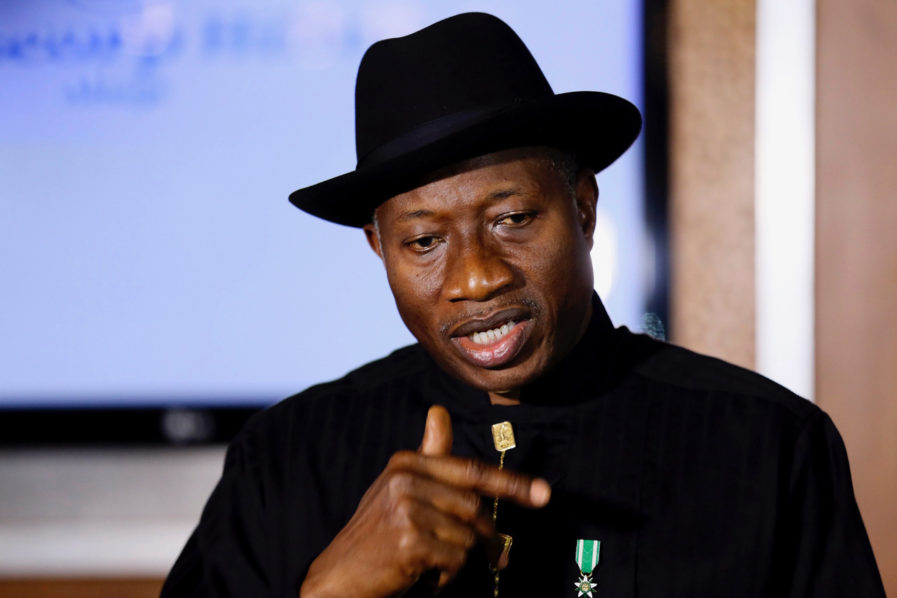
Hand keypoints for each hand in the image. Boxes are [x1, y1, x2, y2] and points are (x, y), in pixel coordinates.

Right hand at [299, 405, 550, 597]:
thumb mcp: (400, 489)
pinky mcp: (410, 538)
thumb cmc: (377, 535)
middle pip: (474, 508)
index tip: (544, 494)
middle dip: (489, 539)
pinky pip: (455, 560)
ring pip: (467, 537)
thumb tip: (439, 411)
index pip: (470, 470)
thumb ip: (428, 455)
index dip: (511, 484)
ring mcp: (406, 507)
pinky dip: (446, 577)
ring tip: (432, 566)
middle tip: (498, 558)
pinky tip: (422, 577)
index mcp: (407, 463)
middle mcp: (405, 478)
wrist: (340, 576)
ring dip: (458, 561)